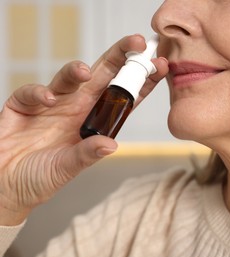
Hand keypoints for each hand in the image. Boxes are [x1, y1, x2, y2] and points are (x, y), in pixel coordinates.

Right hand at [0, 35, 168, 225]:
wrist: (5, 185)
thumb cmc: (40, 177)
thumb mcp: (67, 168)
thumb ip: (87, 154)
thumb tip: (111, 145)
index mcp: (95, 121)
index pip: (124, 97)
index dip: (142, 81)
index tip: (160, 66)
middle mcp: (78, 107)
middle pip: (103, 75)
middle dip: (121, 57)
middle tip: (138, 43)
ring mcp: (52, 104)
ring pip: (70, 78)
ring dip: (77, 71)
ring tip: (84, 72)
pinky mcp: (24, 105)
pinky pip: (33, 92)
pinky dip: (39, 93)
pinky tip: (46, 100)